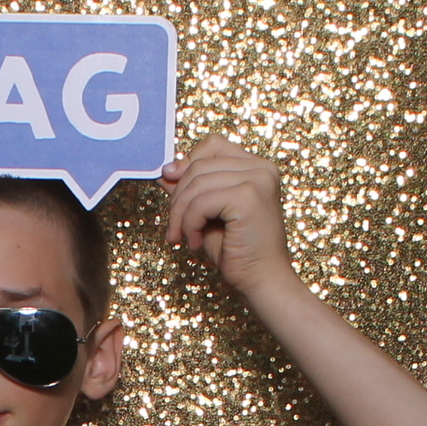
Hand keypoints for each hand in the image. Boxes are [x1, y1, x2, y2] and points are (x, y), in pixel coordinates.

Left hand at [161, 136, 297, 297]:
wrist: (262, 281)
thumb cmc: (238, 252)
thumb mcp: (207, 214)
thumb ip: (190, 190)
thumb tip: (164, 171)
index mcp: (257, 168)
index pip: (213, 145)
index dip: (187, 162)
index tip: (170, 183)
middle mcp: (262, 168)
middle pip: (199, 165)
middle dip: (177, 198)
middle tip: (174, 228)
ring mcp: (258, 180)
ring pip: (197, 183)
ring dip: (181, 215)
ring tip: (184, 238)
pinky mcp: (249, 197)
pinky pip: (201, 202)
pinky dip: (190, 223)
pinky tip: (196, 242)